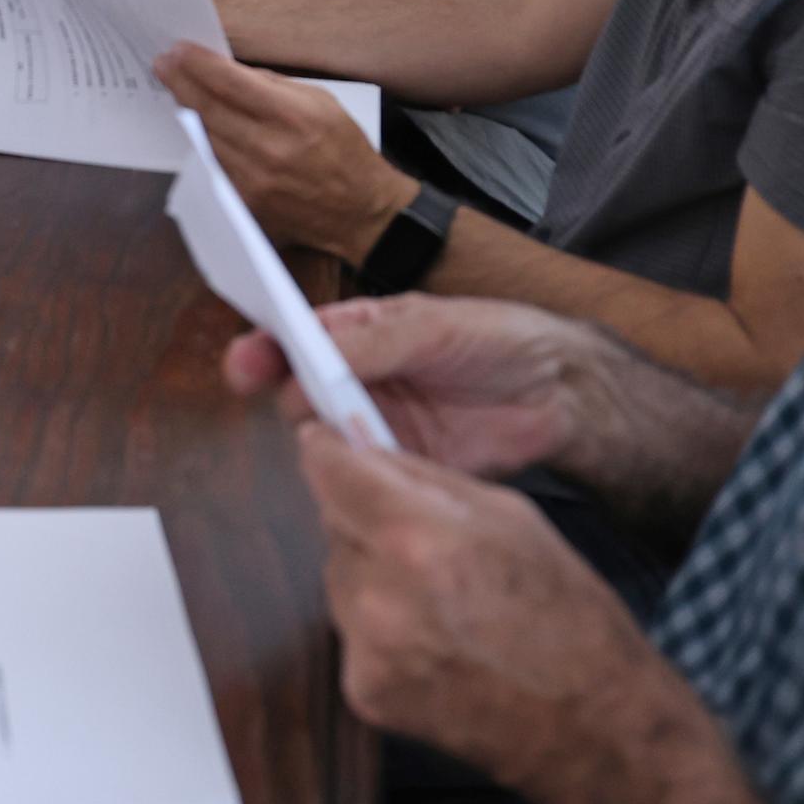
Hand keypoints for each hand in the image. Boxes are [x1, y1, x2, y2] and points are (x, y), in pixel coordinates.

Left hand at [155, 42, 412, 259]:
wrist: (359, 211)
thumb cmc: (344, 150)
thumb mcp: (321, 102)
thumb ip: (274, 85)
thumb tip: (231, 72)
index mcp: (292, 116)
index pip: (230, 82)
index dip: (198, 63)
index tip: (178, 50)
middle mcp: (268, 147)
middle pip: (208, 108)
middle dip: (180, 82)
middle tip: (162, 63)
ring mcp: (253, 178)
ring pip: (205, 136)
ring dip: (187, 110)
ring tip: (175, 89)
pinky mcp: (245, 200)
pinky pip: (214, 162)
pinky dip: (204, 141)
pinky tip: (196, 125)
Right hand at [223, 293, 602, 480]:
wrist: (559, 391)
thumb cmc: (497, 338)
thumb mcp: (431, 326)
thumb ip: (370, 344)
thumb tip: (307, 361)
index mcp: (357, 333)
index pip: (293, 337)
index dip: (263, 348)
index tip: (245, 361)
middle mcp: (357, 379)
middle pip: (298, 392)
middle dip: (287, 397)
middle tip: (296, 403)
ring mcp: (375, 424)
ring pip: (325, 440)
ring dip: (323, 441)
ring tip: (338, 435)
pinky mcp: (400, 465)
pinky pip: (364, 475)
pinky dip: (357, 476)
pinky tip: (362, 471)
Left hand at [299, 423, 657, 780]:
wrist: (590, 722)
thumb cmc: (566, 614)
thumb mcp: (509, 516)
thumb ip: (425, 481)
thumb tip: (365, 452)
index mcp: (418, 539)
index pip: (330, 475)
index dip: (325, 453)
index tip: (321, 443)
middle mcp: (380, 596)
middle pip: (335, 528)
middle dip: (367, 522)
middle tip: (423, 541)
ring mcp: (367, 651)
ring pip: (340, 580)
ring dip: (373, 576)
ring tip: (442, 599)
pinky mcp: (364, 692)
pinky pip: (352, 633)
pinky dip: (380, 629)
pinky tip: (436, 642)